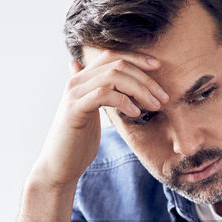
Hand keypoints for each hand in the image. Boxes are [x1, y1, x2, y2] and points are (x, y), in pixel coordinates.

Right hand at [28, 52, 168, 192]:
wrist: (59, 165)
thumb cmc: (78, 141)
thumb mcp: (92, 112)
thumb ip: (100, 94)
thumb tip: (106, 82)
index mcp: (83, 79)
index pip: (112, 56)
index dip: (136, 58)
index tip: (158, 67)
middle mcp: (77, 81)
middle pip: (116, 64)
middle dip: (145, 78)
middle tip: (163, 97)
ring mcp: (74, 94)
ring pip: (113, 76)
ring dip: (140, 90)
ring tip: (154, 106)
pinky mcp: (75, 110)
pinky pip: (104, 94)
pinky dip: (124, 101)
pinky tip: (136, 113)